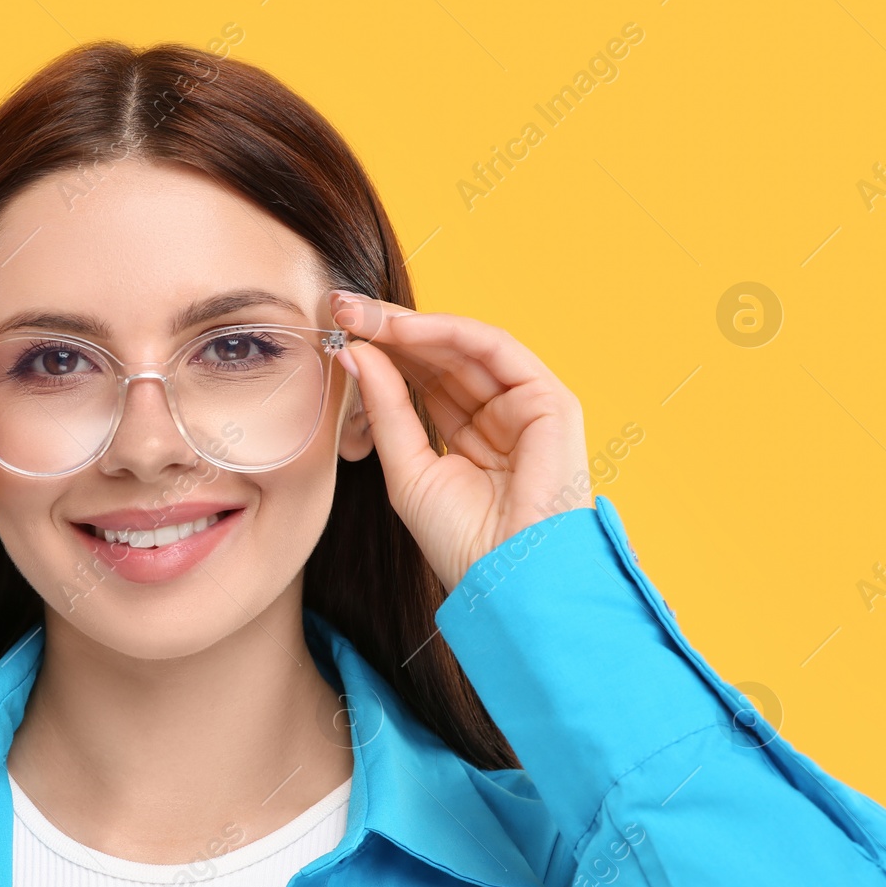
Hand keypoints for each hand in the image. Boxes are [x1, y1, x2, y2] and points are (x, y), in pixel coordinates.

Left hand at [329, 291, 592, 594]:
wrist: (506, 578)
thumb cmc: (461, 540)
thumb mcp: (407, 468)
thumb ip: (385, 409)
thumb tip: (353, 352)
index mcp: (471, 436)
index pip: (423, 379)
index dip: (382, 351)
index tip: (335, 330)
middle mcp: (501, 415)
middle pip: (441, 357)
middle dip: (390, 330)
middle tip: (342, 308)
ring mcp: (527, 405)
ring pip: (464, 346)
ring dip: (411, 325)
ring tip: (363, 315)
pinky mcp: (550, 400)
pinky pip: (494, 348)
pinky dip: (448, 331)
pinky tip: (403, 328)